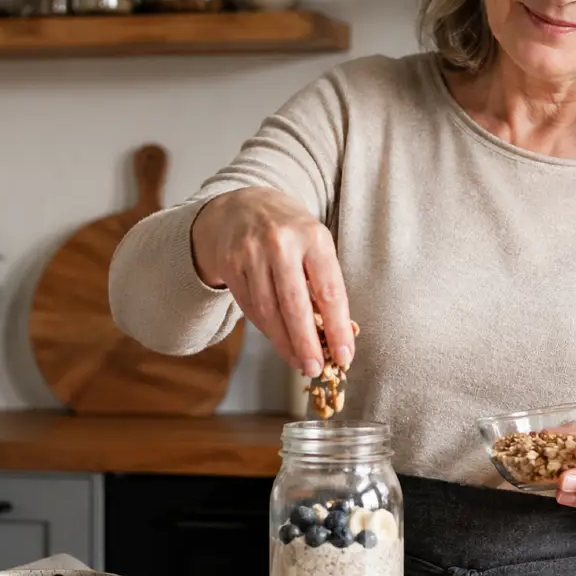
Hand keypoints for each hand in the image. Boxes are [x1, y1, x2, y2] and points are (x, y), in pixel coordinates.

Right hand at [189, 186, 354, 377]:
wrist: (243, 206)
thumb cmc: (291, 232)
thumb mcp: (315, 244)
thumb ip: (324, 283)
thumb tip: (336, 336)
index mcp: (314, 237)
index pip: (329, 291)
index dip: (338, 328)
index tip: (345, 356)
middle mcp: (281, 243)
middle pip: (295, 305)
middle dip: (307, 343)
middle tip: (316, 369)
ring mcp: (251, 253)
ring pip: (269, 311)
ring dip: (285, 343)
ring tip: (299, 362)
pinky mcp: (230, 264)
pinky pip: (250, 307)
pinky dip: (267, 329)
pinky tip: (279, 341)